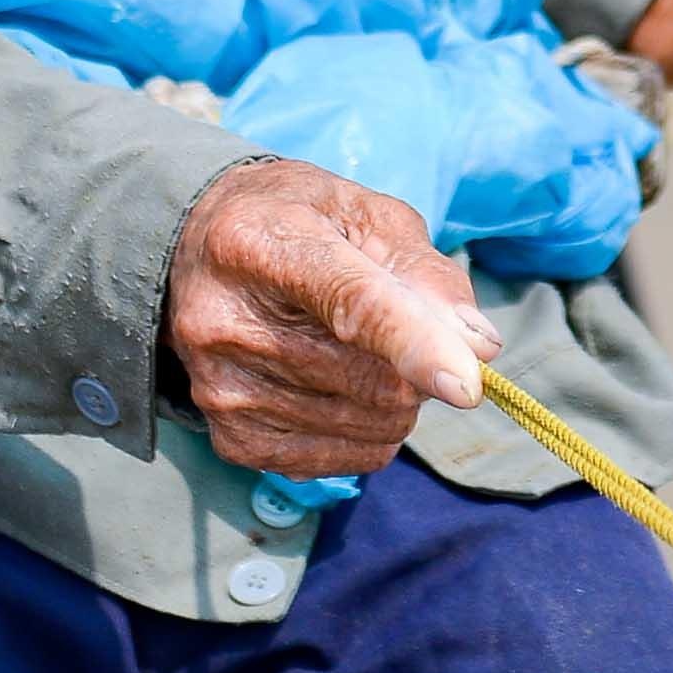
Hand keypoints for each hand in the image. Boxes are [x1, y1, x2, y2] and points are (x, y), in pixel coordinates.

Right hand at [162, 154, 495, 480]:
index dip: (415, 344)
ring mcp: (222, 388)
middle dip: (414, 364)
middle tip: (389, 324)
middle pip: (373, 379)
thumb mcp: (365, 212)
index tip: (468, 384)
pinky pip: (342, 460)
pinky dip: (364, 432)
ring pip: (368, 425)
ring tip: (351, 349)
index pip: (351, 303)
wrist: (196, 250)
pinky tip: (333, 387)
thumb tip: (476, 347)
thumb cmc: (298, 223)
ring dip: (392, 399)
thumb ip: (426, 272)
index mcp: (263, 244)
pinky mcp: (230, 438)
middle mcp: (228, 321)